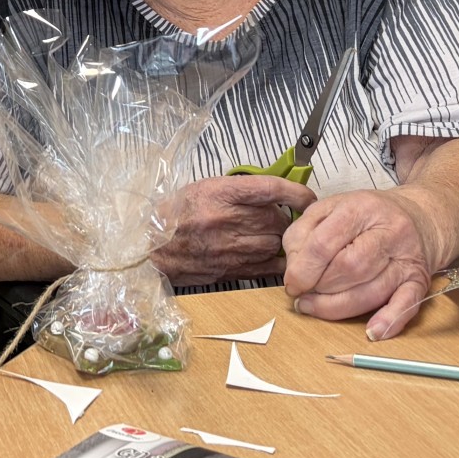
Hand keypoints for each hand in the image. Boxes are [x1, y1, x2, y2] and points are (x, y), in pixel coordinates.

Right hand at [150, 174, 309, 285]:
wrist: (151, 245)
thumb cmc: (177, 213)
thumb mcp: (205, 188)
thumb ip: (239, 190)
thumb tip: (275, 195)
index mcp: (220, 192)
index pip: (271, 189)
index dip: (296, 193)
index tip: (307, 198)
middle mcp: (226, 219)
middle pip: (276, 219)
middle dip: (284, 219)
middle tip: (280, 219)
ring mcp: (229, 247)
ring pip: (274, 243)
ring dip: (279, 240)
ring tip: (271, 236)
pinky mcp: (230, 269)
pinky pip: (267, 267)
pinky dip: (276, 262)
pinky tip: (273, 257)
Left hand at [282, 187, 436, 340]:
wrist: (417, 218)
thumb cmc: (366, 216)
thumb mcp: (328, 208)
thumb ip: (303, 234)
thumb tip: (294, 270)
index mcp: (360, 209)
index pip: (324, 244)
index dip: (303, 270)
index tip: (292, 284)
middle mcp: (389, 232)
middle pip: (349, 269)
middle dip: (320, 288)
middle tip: (305, 294)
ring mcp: (407, 258)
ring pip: (372, 291)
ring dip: (338, 307)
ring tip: (316, 307)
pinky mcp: (419, 280)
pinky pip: (407, 304)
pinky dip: (389, 321)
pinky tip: (372, 332)